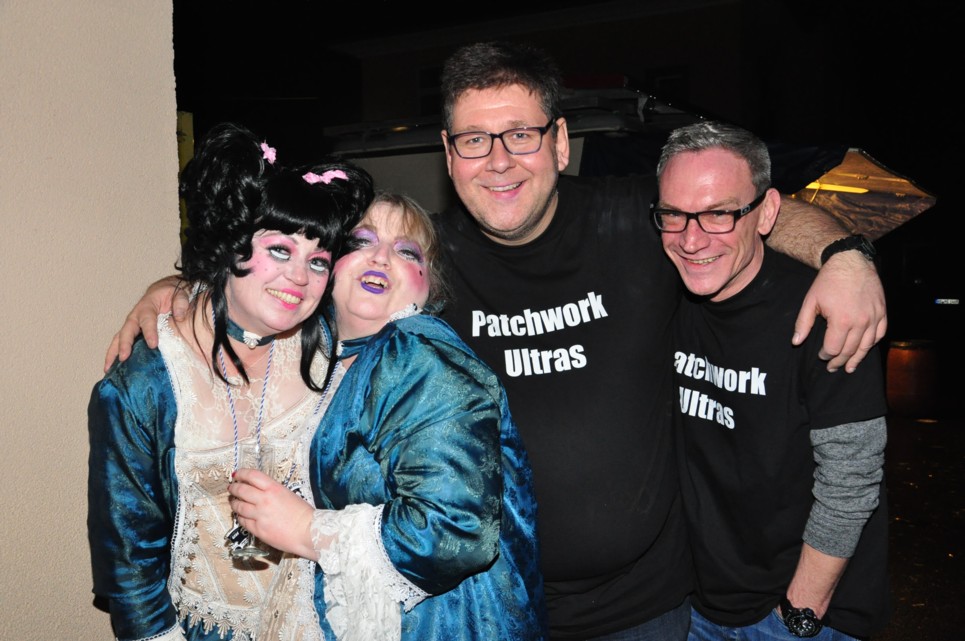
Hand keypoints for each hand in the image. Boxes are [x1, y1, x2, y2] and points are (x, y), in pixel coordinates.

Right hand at [103, 275, 189, 370]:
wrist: (162, 291)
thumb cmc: (170, 294)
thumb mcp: (179, 293)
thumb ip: (181, 303)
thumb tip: (179, 315)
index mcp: (147, 307)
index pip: (147, 320)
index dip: (149, 332)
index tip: (153, 345)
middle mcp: (135, 317)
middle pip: (127, 331)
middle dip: (124, 345)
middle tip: (124, 358)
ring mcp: (131, 325)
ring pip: (118, 339)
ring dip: (113, 353)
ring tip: (108, 368)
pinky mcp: (131, 333)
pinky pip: (121, 344)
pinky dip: (115, 355)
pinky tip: (112, 369)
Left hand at [228, 467, 315, 558]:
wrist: (308, 532)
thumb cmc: (303, 514)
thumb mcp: (288, 494)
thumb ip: (272, 491)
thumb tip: (259, 491)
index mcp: (274, 488)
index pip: (252, 475)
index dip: (242, 473)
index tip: (237, 474)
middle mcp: (264, 500)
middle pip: (241, 490)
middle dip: (234, 488)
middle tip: (232, 488)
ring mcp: (259, 515)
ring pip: (238, 506)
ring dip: (234, 503)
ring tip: (234, 502)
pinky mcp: (258, 529)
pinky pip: (243, 521)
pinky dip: (240, 517)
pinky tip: (241, 515)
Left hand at [793, 251, 886, 372]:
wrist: (850, 261)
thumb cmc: (828, 281)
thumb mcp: (811, 301)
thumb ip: (803, 323)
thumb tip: (796, 342)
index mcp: (841, 320)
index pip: (833, 348)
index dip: (825, 355)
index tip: (821, 356)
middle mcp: (860, 322)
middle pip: (849, 350)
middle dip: (839, 361)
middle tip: (832, 367)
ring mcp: (874, 317)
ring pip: (867, 346)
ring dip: (857, 358)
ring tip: (849, 367)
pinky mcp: (882, 312)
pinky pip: (880, 334)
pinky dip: (872, 344)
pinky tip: (865, 350)